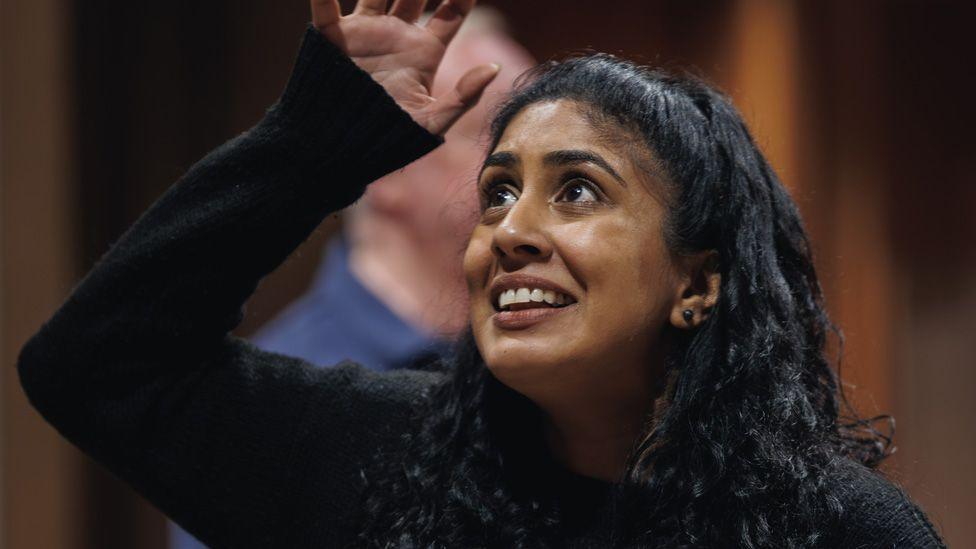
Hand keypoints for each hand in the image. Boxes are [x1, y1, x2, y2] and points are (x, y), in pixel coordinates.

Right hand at [311, 0, 499, 135]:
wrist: (341, 146)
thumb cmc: (390, 137)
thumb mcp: (433, 120)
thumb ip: (464, 96)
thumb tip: (494, 67)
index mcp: (424, 50)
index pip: (451, 12)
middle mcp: (397, 34)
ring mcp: (366, 31)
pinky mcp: (334, 37)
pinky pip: (326, 7)